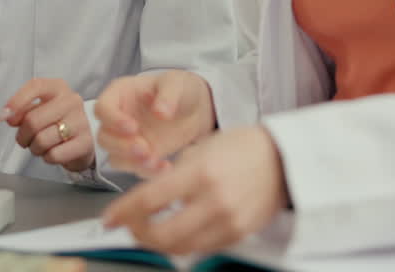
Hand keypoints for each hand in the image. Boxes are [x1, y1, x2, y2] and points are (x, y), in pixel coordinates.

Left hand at [3, 78, 94, 172]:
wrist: (83, 139)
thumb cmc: (56, 122)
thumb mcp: (40, 109)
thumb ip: (22, 110)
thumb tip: (6, 115)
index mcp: (58, 88)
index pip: (35, 87)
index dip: (16, 101)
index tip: (5, 116)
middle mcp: (71, 101)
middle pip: (33, 120)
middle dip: (22, 135)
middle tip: (24, 139)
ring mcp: (81, 121)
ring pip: (42, 140)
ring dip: (34, 148)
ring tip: (41, 145)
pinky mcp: (85, 143)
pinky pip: (54, 155)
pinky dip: (47, 157)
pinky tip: (53, 151)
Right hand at [94, 70, 215, 175]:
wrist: (194, 109)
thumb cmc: (180, 89)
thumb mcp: (177, 83)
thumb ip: (168, 95)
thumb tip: (160, 112)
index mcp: (120, 94)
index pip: (102, 108)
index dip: (113, 120)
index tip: (133, 127)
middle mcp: (117, 117)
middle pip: (103, 137)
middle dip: (121, 147)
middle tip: (144, 149)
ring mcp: (126, 139)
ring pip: (114, 157)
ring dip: (131, 163)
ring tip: (154, 161)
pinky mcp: (138, 156)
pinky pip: (134, 169)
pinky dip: (147, 172)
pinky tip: (165, 167)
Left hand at [102, 126, 288, 254]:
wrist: (285, 158)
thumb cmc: (242, 147)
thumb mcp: (202, 148)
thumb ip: (174, 175)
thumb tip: (147, 199)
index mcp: (200, 172)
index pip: (150, 200)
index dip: (123, 212)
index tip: (109, 219)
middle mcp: (214, 200)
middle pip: (163, 234)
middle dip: (138, 233)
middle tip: (128, 225)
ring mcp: (228, 221)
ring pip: (181, 247)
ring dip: (158, 242)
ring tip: (149, 229)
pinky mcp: (239, 234)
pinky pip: (202, 248)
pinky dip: (184, 242)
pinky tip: (177, 230)